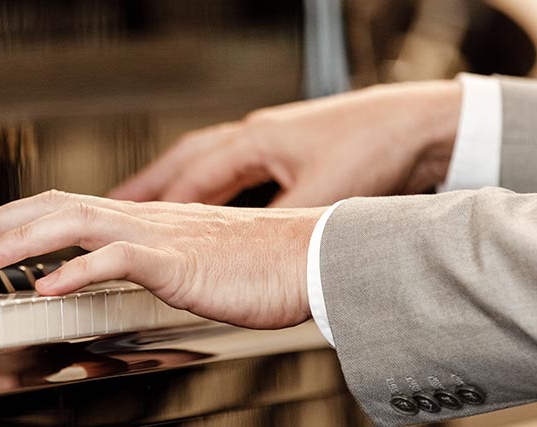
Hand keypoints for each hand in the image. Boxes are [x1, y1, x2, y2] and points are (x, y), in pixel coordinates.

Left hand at [0, 190, 322, 328]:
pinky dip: (76, 270)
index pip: (65, 209)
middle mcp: (144, 219)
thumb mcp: (191, 263)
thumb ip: (150, 263)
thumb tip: (114, 273)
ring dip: (23, 240)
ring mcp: (160, 237)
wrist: (315, 258)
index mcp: (144, 220)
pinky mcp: (179, 262)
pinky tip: (46, 286)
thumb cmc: (262, 267)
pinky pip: (118, 259)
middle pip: (56, 207)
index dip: (15, 218)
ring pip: (76, 224)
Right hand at [109, 80, 462, 206]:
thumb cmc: (377, 149)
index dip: (151, 203)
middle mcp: (255, 136)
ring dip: (175, 186)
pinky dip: (212, 189)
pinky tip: (211, 208)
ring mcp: (273, 141)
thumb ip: (276, 227)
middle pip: (185, 163)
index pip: (188, 177)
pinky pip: (234, 171)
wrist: (425, 126)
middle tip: (111, 209)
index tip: (117, 222)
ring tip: (148, 208)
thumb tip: (241, 257)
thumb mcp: (320, 197)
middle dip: (147, 188)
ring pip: (207, 164)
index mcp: (254, 141)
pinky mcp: (293, 153)